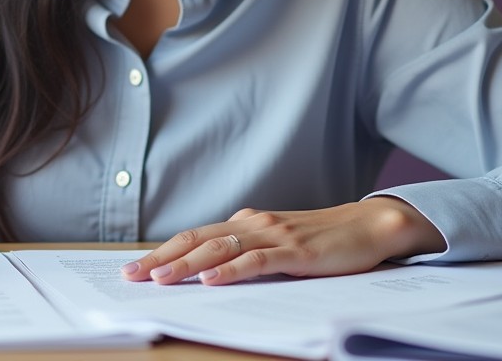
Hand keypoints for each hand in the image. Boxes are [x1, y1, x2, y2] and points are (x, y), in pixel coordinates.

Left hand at [119, 196, 444, 285]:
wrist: (370, 227)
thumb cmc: (323, 240)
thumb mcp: (277, 242)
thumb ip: (247, 249)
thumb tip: (210, 267)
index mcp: (246, 222)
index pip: (194, 236)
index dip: (162, 250)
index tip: (134, 268)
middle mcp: (254, 224)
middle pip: (197, 240)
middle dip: (161, 257)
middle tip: (131, 275)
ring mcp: (274, 235)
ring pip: (220, 249)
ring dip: (187, 264)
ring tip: (160, 278)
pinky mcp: (295, 252)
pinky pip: (257, 261)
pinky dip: (232, 270)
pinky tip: (212, 280)